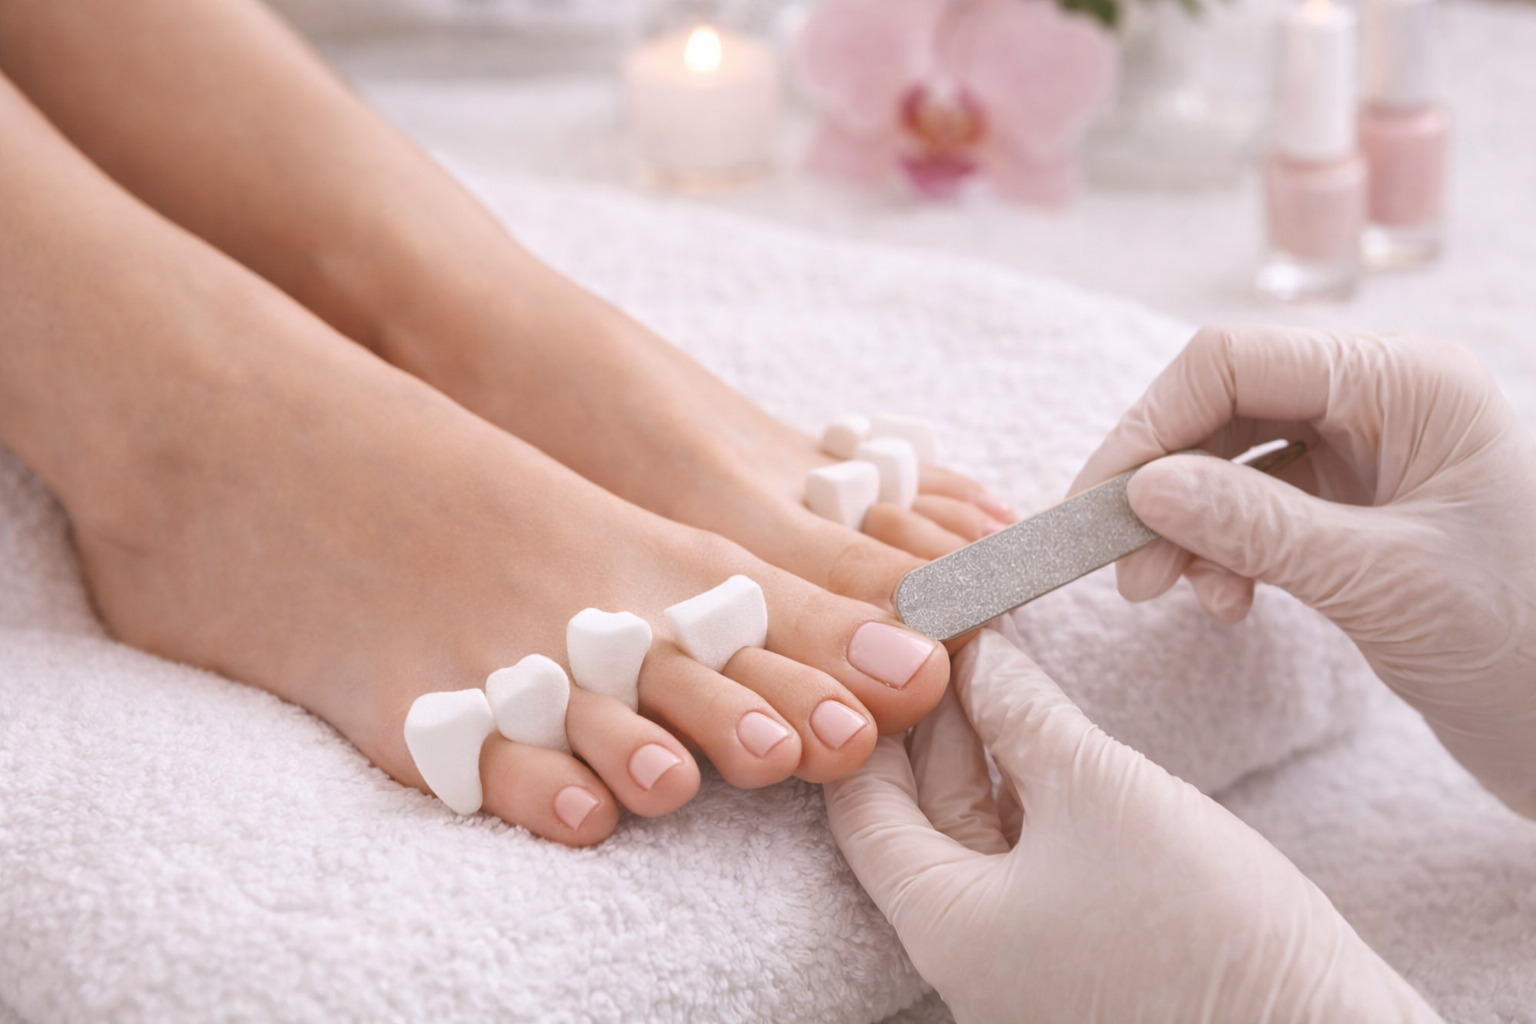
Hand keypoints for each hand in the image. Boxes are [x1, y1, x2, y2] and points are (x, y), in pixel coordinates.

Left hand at [824, 630, 1441, 1023]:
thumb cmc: (1206, 926)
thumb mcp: (1100, 791)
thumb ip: (1022, 714)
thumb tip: (975, 652)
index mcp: (942, 925)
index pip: (862, 804)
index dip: (876, 711)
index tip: (903, 636)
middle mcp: (968, 951)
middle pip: (919, 813)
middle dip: (937, 717)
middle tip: (957, 625)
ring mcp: (1025, 957)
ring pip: (977, 830)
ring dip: (986, 745)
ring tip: (1000, 655)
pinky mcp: (1082, 951)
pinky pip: (1029, 856)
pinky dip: (1031, 788)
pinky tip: (1047, 726)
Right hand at [1073, 327, 1535, 817]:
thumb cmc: (1527, 644)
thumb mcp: (1382, 582)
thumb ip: (1256, 526)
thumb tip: (1141, 487)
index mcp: (1407, 383)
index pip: (1234, 362)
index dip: (1150, 427)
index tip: (1096, 505)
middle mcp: (1383, 402)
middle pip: (1223, 407)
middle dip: (1160, 483)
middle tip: (1117, 563)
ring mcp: (1369, 455)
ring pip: (1230, 461)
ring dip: (1183, 525)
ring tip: (1160, 592)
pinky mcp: (1357, 511)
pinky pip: (1256, 509)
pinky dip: (1220, 551)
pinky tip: (1224, 601)